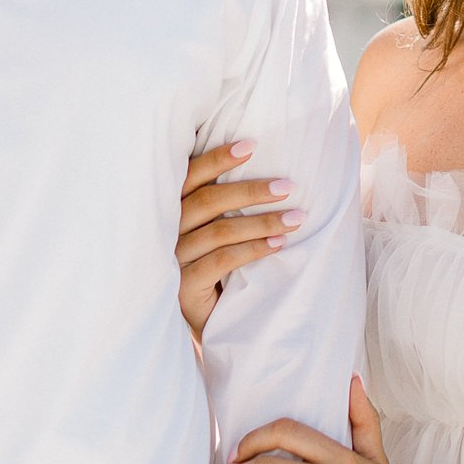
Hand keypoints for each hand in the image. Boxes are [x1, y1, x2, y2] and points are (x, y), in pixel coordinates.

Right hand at [177, 140, 301, 336]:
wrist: (204, 317)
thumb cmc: (213, 264)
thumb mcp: (214, 229)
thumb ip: (222, 203)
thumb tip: (268, 171)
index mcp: (171, 208)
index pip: (189, 176)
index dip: (217, 159)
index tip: (251, 146)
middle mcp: (167, 230)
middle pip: (207, 201)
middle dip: (250, 191)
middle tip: (288, 187)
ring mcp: (173, 259)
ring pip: (219, 232)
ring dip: (261, 222)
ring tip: (296, 218)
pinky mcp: (183, 286)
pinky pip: (221, 261)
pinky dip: (253, 250)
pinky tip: (278, 243)